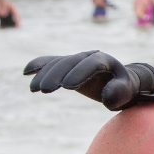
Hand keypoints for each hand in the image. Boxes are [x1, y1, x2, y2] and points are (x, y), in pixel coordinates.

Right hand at [24, 51, 151, 110]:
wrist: (120, 82)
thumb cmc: (125, 89)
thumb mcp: (127, 92)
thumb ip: (119, 93)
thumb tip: (107, 98)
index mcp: (106, 61)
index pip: (91, 64)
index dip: (79, 73)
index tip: (67, 87)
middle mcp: (90, 56)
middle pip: (71, 62)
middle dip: (57, 74)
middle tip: (45, 90)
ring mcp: (77, 59)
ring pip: (59, 63)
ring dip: (45, 73)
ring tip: (34, 89)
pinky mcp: (68, 65)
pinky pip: (52, 62)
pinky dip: (39, 65)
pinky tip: (26, 72)